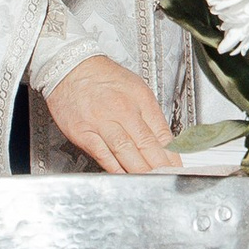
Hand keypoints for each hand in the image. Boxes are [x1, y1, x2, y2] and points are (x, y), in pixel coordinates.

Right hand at [43, 55, 177, 175]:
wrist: (69, 67)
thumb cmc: (103, 78)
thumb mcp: (136, 89)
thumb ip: (150, 115)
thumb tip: (165, 141)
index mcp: (139, 99)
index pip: (162, 132)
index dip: (173, 154)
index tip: (178, 167)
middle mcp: (122, 110)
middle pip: (146, 144)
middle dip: (160, 165)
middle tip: (169, 178)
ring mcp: (101, 122)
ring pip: (126, 151)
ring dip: (141, 170)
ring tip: (152, 180)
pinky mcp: (83, 132)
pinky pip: (102, 155)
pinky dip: (115, 168)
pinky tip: (125, 176)